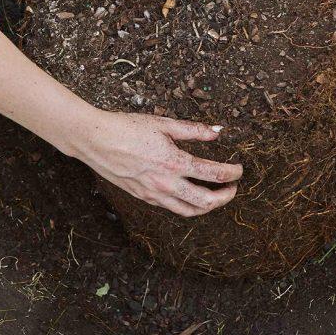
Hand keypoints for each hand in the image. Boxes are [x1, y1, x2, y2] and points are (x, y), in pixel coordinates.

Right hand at [66, 109, 242, 216]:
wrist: (96, 140)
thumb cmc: (128, 127)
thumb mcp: (164, 124)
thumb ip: (193, 130)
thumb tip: (217, 132)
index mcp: (174, 162)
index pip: (213, 174)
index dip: (231, 173)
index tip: (239, 170)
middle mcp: (166, 183)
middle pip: (206, 201)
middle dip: (225, 197)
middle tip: (233, 188)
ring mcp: (154, 194)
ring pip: (189, 210)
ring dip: (207, 207)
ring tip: (216, 197)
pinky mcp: (143, 197)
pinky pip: (171, 208)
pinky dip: (187, 206)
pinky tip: (190, 195)